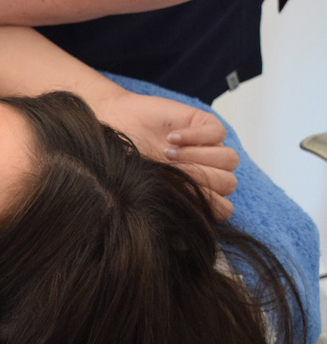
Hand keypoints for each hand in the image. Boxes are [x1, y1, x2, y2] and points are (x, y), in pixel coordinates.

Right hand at [96, 90, 238, 218]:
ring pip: (230, 159)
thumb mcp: (147, 185)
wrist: (114, 124)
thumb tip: (191, 219)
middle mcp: (206, 171)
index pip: (223, 208)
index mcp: (196, 191)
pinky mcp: (204, 124)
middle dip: (199, 177)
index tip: (179, 193)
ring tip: (168, 151)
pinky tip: (171, 137)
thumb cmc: (127, 158)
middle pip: (228, 183)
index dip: (207, 203)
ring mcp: (208, 147)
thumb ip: (173, 200)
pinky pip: (218, 133)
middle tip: (169, 168)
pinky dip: (196, 136)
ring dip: (199, 157)